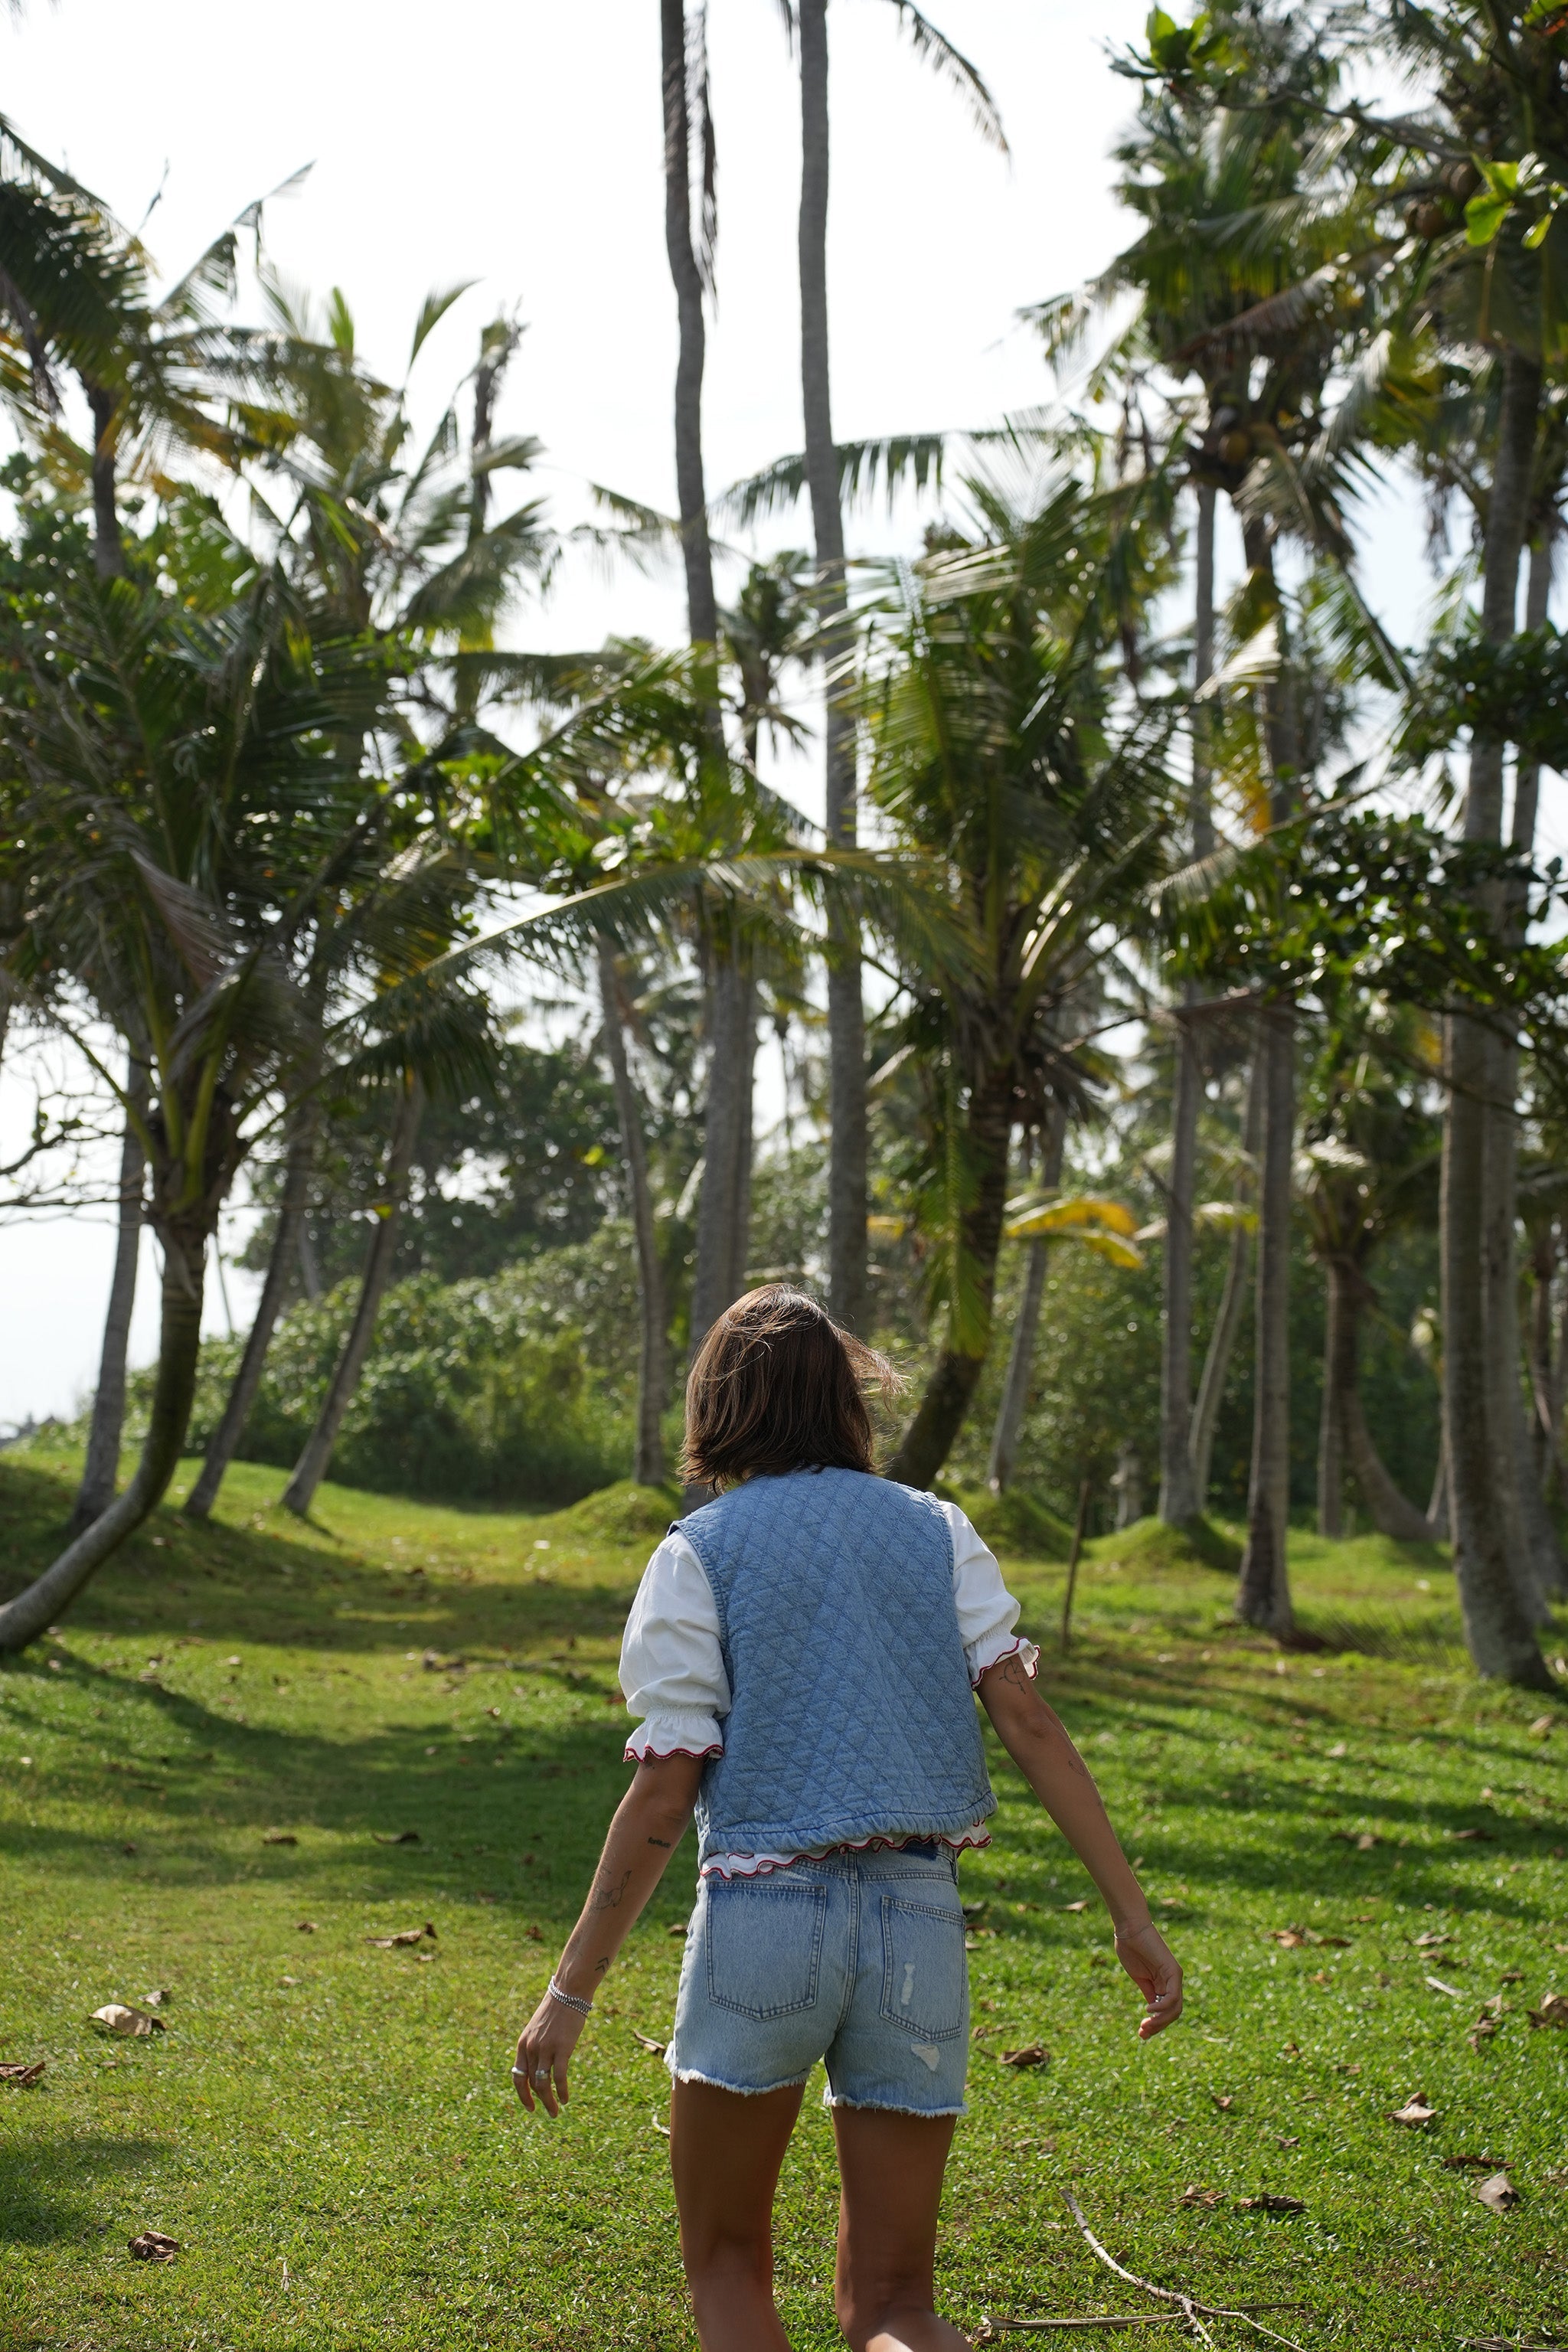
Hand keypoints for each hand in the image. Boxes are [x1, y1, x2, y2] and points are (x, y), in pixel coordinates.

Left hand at [512, 1988, 586, 2116]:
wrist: (568, 1993)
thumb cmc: (556, 2011)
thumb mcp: (538, 2030)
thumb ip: (536, 2048)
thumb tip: (538, 2070)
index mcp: (523, 2045)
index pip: (518, 2077)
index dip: (523, 2095)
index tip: (530, 2107)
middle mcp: (531, 2049)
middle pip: (532, 2084)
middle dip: (540, 2101)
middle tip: (549, 2112)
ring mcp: (545, 2049)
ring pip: (543, 2084)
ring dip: (549, 2101)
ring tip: (555, 2111)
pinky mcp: (561, 2048)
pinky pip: (559, 2077)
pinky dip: (561, 2091)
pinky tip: (565, 2099)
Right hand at [1113, 1919, 1182, 2038]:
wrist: (1129, 1928)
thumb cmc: (1130, 1948)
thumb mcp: (1140, 1977)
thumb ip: (1148, 1992)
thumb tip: (1152, 2011)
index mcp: (1164, 1983)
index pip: (1166, 2011)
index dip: (1155, 2025)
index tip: (1141, 2034)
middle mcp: (1173, 1981)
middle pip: (1173, 2013)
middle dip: (1158, 2027)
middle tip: (1142, 2033)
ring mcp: (1175, 1977)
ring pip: (1175, 2009)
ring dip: (1160, 2021)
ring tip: (1145, 2025)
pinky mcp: (1173, 1971)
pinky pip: (1173, 1997)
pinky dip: (1162, 2007)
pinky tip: (1149, 2010)